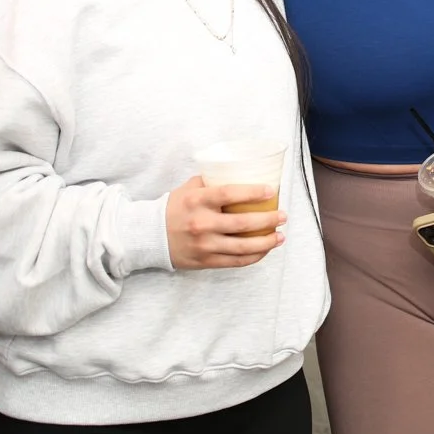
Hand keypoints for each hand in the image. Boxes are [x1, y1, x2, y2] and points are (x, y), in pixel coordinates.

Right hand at [164, 176, 285, 269]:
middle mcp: (201, 223)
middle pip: (242, 223)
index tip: (271, 191)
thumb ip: (211, 181)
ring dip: (266, 242)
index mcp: (197, 201)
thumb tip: (239, 172)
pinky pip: (236, 261)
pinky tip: (265, 250)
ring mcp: (204, 244)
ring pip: (243, 246)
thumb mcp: (189, 188)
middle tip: (283, 216)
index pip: (229, 194)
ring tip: (280, 236)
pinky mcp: (206, 260)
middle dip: (268, 220)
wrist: (151, 236)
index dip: (253, 192)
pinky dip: (254, 256)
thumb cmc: (175, 208)